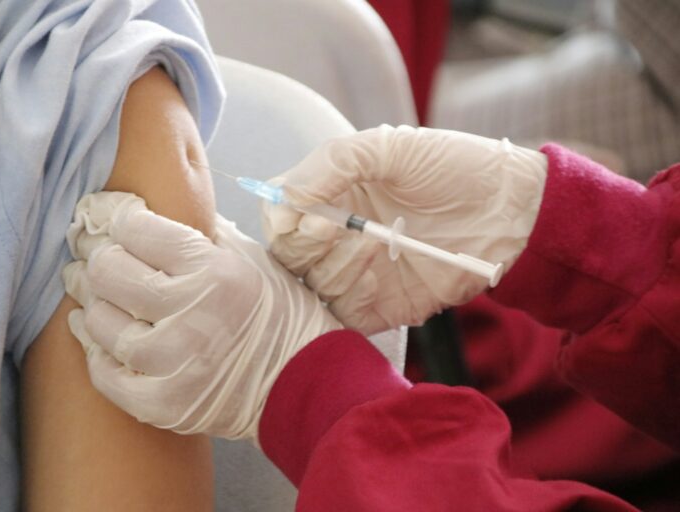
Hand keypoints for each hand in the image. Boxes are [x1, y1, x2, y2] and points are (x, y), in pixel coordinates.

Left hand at [63, 192, 340, 439]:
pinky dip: (94, 350)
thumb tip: (149, 210)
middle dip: (94, 256)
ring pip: (101, 322)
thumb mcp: (250, 258)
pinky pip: (105, 373)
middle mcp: (191, 313)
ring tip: (90, 291)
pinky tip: (93, 332)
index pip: (137, 229)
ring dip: (90, 302)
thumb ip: (202, 231)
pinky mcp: (163, 403)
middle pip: (109, 272)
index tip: (109, 219)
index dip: (116, 219)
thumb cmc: (278, 313)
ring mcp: (175, 363)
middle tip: (90, 251)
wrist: (303, 383)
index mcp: (214, 270)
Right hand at [262, 125, 546, 332]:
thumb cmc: (454, 168)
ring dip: (335, 264)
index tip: (304, 213)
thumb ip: (332, 163)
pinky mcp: (378, 306)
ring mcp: (356, 273)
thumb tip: (285, 198)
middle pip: (287, 254)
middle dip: (305, 243)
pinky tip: (377, 273)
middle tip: (334, 228)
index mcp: (332, 195)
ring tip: (376, 243)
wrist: (512, 210)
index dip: (282, 217)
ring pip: (311, 285)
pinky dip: (350, 295)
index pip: (279, 213)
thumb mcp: (389, 146)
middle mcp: (337, 237)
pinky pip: (342, 314)